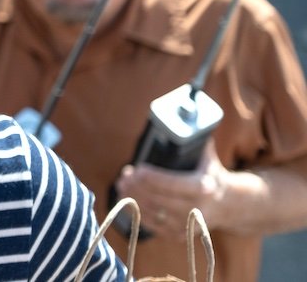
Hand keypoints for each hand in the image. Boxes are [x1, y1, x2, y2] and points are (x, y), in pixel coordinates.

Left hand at [114, 139, 228, 239]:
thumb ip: (193, 138)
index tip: (137, 168)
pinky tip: (127, 201)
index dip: (151, 177)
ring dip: (133, 199)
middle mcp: (198, 208)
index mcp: (204, 187)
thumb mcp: (207, 155)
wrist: (229, 205)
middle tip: (124, 176)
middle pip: (158, 198)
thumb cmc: (210, 173)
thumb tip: (181, 115)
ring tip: (121, 185)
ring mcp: (189, 225)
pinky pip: (153, 226)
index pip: (172, 183)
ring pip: (153, 213)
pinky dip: (137, 213)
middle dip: (137, 187)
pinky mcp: (180, 235)